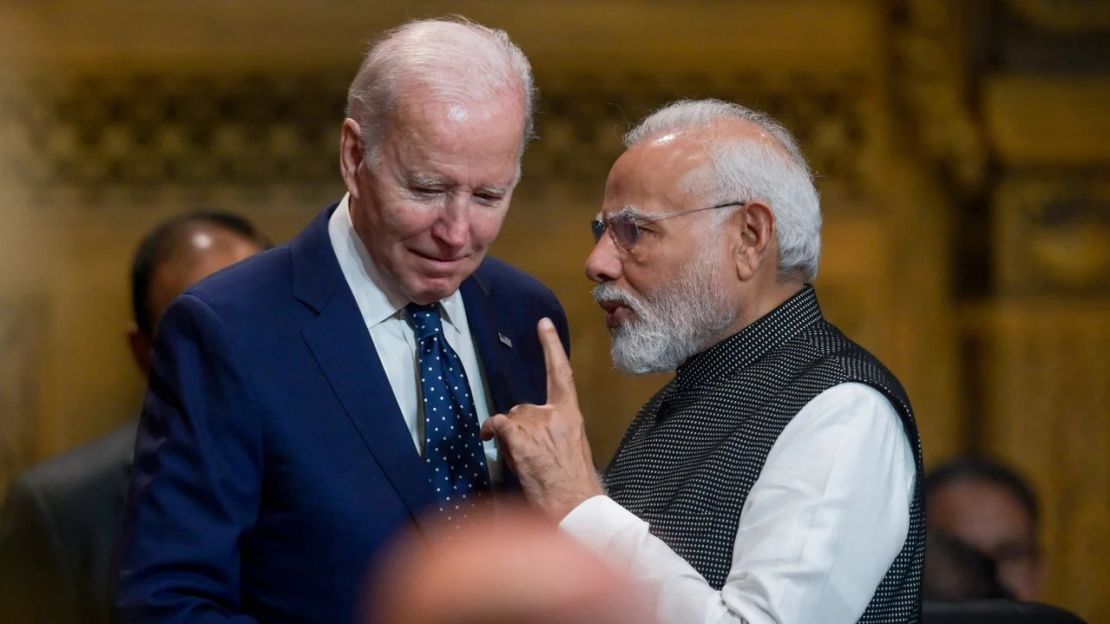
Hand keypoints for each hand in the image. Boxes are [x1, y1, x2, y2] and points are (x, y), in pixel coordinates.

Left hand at [481, 318, 603, 519]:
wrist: (576, 506)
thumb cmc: (574, 485)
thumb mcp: (573, 448)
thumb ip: (554, 431)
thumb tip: (531, 431)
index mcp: (572, 415)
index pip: (561, 374)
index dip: (551, 347)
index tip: (542, 324)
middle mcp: (556, 414)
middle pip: (523, 407)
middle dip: (519, 427)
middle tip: (525, 453)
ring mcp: (539, 425)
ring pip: (511, 419)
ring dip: (509, 437)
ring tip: (522, 461)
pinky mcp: (522, 438)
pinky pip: (499, 424)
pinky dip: (492, 431)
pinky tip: (490, 439)